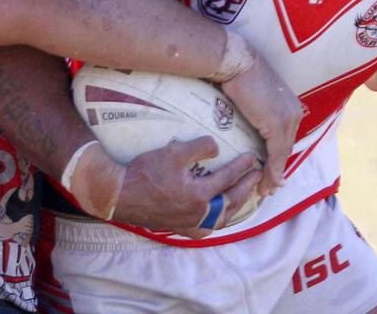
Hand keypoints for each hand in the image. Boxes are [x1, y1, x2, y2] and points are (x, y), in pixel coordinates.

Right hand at [75, 136, 261, 236]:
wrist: (119, 195)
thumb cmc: (144, 173)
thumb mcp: (173, 153)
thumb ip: (200, 148)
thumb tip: (217, 149)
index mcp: (199, 196)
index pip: (228, 179)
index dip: (243, 167)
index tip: (253, 158)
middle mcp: (198, 214)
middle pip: (231, 202)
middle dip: (246, 188)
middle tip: (257, 176)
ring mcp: (189, 225)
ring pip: (221, 219)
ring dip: (236, 205)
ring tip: (244, 194)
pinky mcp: (179, 228)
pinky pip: (207, 227)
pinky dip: (219, 219)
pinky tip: (219, 213)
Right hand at [221, 54, 302, 195]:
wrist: (237, 62)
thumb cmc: (239, 74)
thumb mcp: (252, 97)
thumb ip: (256, 112)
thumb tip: (249, 122)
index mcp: (289, 105)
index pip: (285, 137)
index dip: (279, 157)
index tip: (272, 172)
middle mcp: (293, 112)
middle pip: (286, 148)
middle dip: (278, 170)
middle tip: (269, 188)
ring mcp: (287, 118)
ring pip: (283, 154)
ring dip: (274, 175)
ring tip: (266, 191)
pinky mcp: (277, 124)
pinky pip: (276, 154)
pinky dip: (272, 171)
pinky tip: (267, 183)